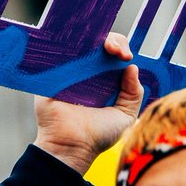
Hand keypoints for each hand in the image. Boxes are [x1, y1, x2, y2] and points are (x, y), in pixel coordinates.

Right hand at [33, 33, 143, 173]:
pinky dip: (66, 45)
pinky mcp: (51, 75)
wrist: (72, 146)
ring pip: (81, 46)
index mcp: (107, 81)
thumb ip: (133, 93)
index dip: (123, 50)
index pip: (116, 56)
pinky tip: (78, 43)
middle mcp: (89, 74)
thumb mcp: (125, 116)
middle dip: (112, 41)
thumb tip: (132, 68)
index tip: (125, 58)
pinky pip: (58, 55)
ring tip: (102, 48)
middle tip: (114, 51)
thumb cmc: (98, 135)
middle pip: (101, 46)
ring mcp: (70, 72)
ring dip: (91, 39)